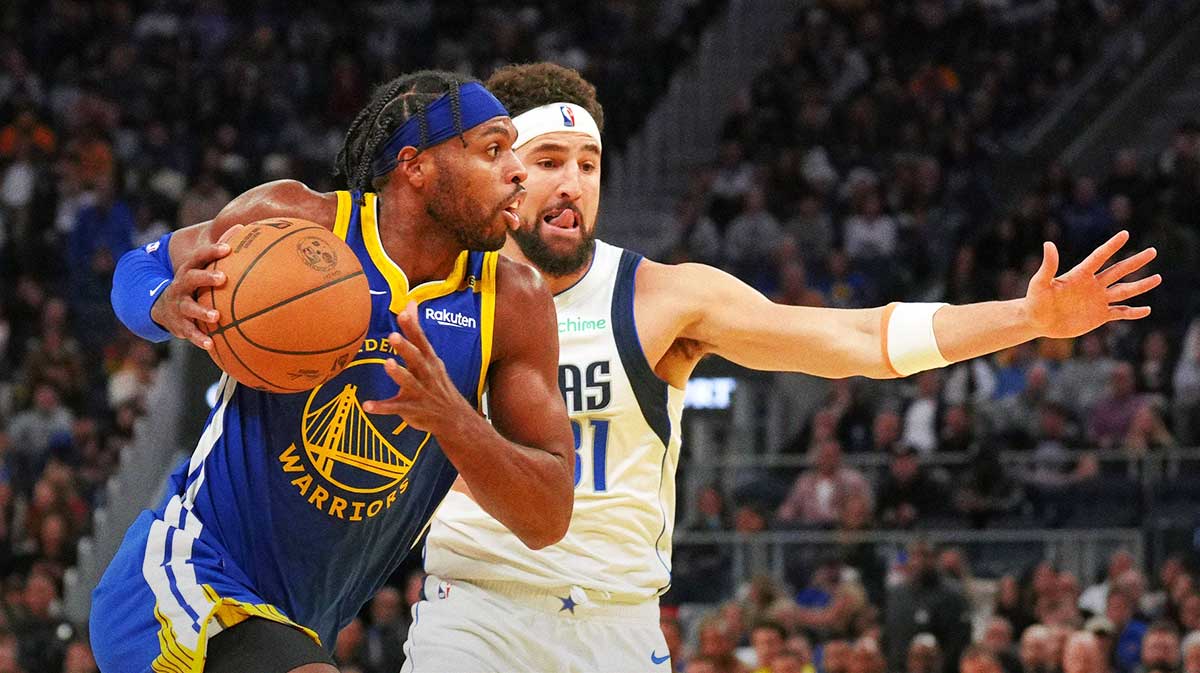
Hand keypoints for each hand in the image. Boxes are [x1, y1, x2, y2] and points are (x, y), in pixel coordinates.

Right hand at [151, 225, 242, 349]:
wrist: (163, 307)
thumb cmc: (193, 283)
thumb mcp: (201, 267)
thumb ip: (220, 249)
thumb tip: (242, 226)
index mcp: (189, 270)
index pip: (199, 257)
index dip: (211, 251)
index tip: (227, 248)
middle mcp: (181, 286)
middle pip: (190, 279)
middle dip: (205, 277)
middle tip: (222, 278)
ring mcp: (178, 306)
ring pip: (188, 308)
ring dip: (202, 312)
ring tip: (217, 316)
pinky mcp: (179, 325)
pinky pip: (189, 332)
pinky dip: (199, 339)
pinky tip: (212, 345)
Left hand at [362, 302, 474, 432]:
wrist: (453, 418)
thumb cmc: (436, 382)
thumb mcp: (430, 356)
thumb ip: (416, 330)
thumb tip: (410, 303)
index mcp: (429, 360)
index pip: (421, 341)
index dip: (412, 327)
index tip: (403, 313)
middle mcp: (426, 374)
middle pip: (416, 359)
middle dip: (405, 348)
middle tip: (392, 336)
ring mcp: (420, 392)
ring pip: (408, 382)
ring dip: (398, 374)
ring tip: (387, 364)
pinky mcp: (412, 409)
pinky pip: (396, 408)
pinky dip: (382, 407)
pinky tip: (367, 405)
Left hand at [1024, 230, 1159, 338]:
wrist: (1036, 321)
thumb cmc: (1035, 300)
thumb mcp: (1040, 282)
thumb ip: (1048, 265)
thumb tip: (1048, 244)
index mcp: (1080, 275)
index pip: (1099, 257)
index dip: (1111, 246)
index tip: (1125, 234)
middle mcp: (1092, 285)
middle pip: (1118, 270)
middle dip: (1136, 262)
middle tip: (1153, 251)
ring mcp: (1097, 300)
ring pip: (1124, 290)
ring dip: (1140, 285)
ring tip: (1158, 278)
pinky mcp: (1099, 316)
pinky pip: (1120, 313)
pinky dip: (1133, 312)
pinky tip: (1146, 310)